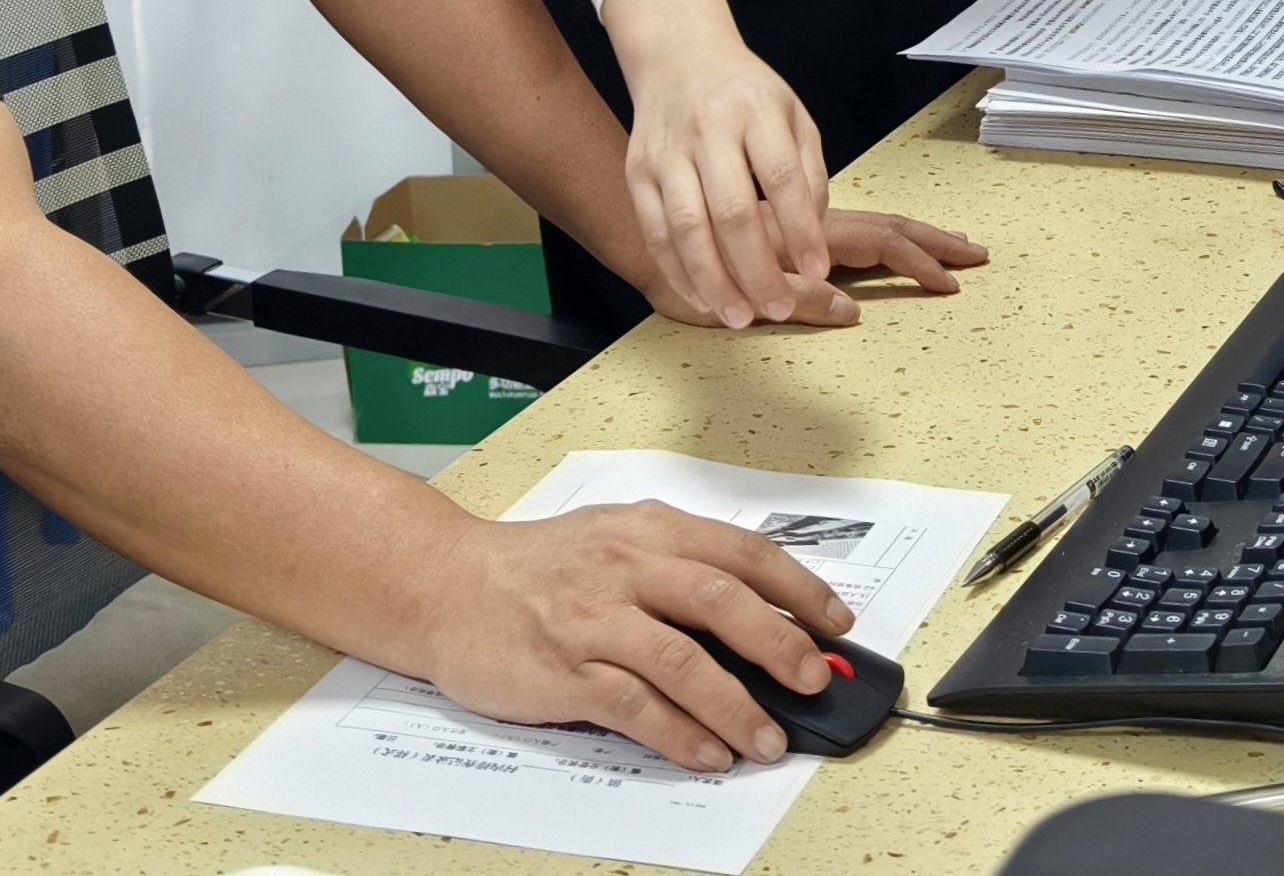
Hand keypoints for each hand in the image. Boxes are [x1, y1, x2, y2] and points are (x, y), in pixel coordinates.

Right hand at [423, 503, 851, 773]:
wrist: (447, 585)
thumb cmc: (541, 566)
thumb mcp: (617, 540)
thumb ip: (681, 566)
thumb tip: (760, 613)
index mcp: (651, 531)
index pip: (742, 553)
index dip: (797, 587)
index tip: (835, 620)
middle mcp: (628, 568)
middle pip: (721, 601)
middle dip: (779, 644)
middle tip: (817, 680)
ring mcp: (595, 620)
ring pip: (682, 660)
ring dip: (735, 704)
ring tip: (769, 738)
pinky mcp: (564, 670)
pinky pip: (632, 704)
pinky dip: (677, 732)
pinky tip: (708, 752)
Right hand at [604, 0, 831, 328]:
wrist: (678, 57)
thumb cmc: (747, 95)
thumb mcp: (793, 115)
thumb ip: (809, 172)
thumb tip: (811, 237)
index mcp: (756, 112)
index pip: (782, 178)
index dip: (801, 229)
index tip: (819, 271)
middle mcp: (708, 130)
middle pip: (732, 211)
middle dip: (757, 269)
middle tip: (780, 308)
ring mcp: (666, 153)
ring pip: (686, 228)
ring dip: (713, 281)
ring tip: (740, 317)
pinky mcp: (637, 172)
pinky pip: (654, 231)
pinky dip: (677, 272)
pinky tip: (702, 299)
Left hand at [642, 209, 990, 332]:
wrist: (641, 213)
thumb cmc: (680, 257)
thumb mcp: (733, 288)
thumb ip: (791, 298)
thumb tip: (851, 310)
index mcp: (802, 230)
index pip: (879, 241)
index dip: (919, 260)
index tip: (952, 281)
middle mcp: (808, 220)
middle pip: (886, 226)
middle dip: (932, 242)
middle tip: (976, 255)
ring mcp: (801, 222)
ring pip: (868, 225)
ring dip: (912, 238)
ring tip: (948, 247)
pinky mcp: (789, 226)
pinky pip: (845, 228)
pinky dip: (881, 238)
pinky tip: (892, 248)